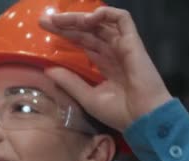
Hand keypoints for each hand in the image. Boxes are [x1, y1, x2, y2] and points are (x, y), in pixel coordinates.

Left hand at [39, 6, 172, 131]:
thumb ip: (69, 82)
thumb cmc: (119, 113)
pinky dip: (107, 14)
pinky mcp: (133, 42)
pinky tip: (88, 19)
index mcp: (104, 65)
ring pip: (101, 23)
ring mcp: (123, 46)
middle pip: (88, 31)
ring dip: (80, 18)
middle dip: (67, 24)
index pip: (83, 43)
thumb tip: (48, 70)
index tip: (45, 30)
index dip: (66, 34)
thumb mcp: (87, 97)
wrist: (143, 119)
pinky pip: (123, 19)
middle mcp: (112, 53)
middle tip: (45, 20)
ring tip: (61, 20)